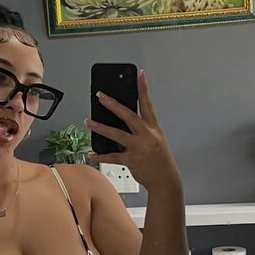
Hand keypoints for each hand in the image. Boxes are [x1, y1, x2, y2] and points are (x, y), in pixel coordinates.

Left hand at [85, 69, 180, 192]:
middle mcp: (146, 135)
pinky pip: (113, 157)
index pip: (147, 104)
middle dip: (113, 104)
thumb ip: (142, 129)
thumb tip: (122, 120)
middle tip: (100, 96)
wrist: (166, 180)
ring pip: (117, 134)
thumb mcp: (156, 139)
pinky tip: (92, 153)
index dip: (143, 88)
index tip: (140, 74)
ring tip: (88, 121)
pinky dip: (101, 155)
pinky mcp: (132, 161)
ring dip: (101, 127)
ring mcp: (139, 148)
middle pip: (128, 115)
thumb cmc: (160, 159)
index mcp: (153, 128)